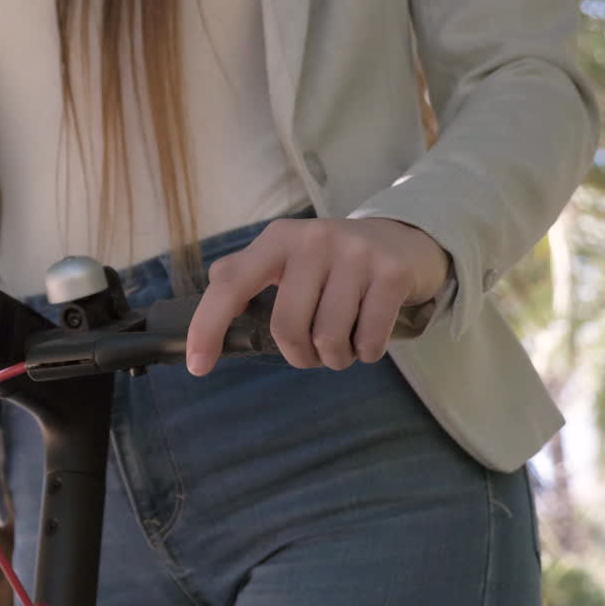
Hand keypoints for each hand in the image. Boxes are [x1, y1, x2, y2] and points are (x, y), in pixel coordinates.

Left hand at [186, 218, 450, 373]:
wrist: (406, 239)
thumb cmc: (334, 262)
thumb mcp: (287, 255)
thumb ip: (246, 273)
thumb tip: (209, 294)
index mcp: (278, 239)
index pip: (231, 284)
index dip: (209, 326)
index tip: (198, 366)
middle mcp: (314, 240)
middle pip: (287, 327)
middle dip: (299, 356)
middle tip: (312, 353)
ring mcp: (356, 253)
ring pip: (330, 339)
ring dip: (336, 358)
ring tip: (343, 347)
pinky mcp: (392, 272)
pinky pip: (369, 340)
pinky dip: (367, 353)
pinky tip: (368, 341)